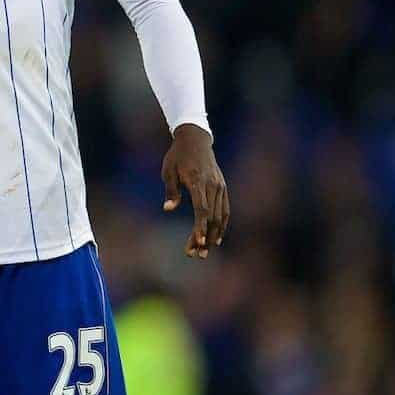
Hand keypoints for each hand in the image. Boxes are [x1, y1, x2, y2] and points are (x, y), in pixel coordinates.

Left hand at [161, 123, 228, 258]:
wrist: (195, 139)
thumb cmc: (177, 156)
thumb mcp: (168, 170)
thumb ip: (171, 190)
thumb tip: (168, 209)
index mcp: (197, 181)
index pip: (202, 209)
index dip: (200, 227)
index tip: (198, 242)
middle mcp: (212, 185)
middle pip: (212, 217)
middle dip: (205, 238)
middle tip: (196, 255)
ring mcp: (220, 186)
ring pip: (221, 216)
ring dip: (214, 235)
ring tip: (204, 251)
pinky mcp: (223, 187)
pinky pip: (225, 210)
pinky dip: (222, 225)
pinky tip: (216, 238)